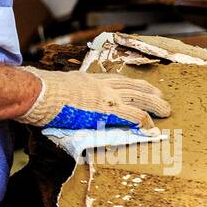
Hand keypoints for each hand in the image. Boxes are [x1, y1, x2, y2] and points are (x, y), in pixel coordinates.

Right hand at [16, 66, 169, 132]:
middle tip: (160, 97)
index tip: (139, 89)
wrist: (41, 93)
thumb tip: (67, 106)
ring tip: (166, 110)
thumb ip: (70, 96)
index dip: (131, 85)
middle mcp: (102, 85)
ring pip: (139, 97)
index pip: (118, 80)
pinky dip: (144, 121)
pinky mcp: (108, 110)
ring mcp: (107, 96)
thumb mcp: (61, 90)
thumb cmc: (43, 93)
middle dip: (149, 92)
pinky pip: (133, 115)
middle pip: (133, 85)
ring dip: (154, 104)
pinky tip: (152, 127)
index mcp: (90, 79)